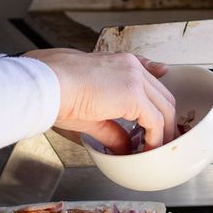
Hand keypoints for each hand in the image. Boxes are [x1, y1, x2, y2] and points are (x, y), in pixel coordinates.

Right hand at [23, 49, 175, 153]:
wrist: (47, 85)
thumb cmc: (56, 91)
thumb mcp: (91, 111)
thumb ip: (113, 128)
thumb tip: (123, 146)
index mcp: (118, 62)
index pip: (148, 77)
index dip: (156, 100)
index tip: (161, 114)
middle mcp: (130, 66)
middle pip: (161, 95)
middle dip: (164, 120)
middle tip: (158, 140)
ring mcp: (134, 78)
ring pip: (165, 107)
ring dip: (163, 131)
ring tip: (155, 149)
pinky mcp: (134, 95)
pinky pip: (156, 120)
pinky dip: (156, 138)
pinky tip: (148, 149)